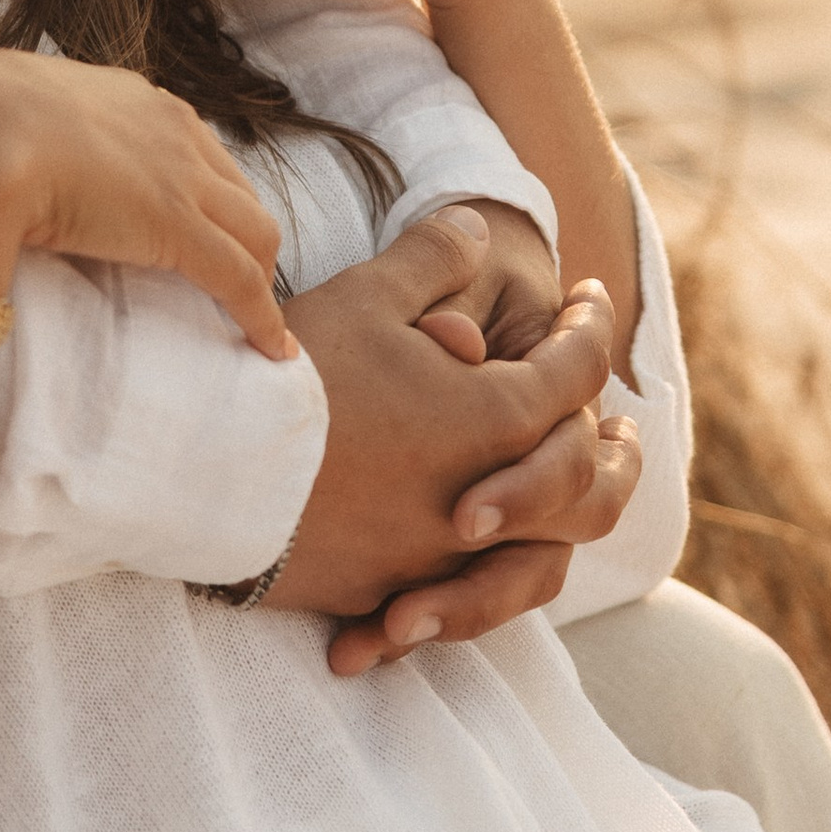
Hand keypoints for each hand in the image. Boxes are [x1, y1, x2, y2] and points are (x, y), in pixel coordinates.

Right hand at [0, 48, 296, 360]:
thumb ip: (13, 128)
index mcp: (125, 96)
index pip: (186, 142)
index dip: (199, 187)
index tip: (196, 220)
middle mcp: (167, 126)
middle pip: (233, 185)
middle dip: (240, 230)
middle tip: (234, 275)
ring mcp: (179, 176)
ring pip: (251, 231)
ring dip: (257, 273)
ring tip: (258, 317)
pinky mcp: (179, 228)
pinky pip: (241, 279)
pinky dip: (263, 315)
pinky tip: (271, 347)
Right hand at [265, 212, 638, 669]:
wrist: (213, 475)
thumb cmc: (296, 377)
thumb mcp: (367, 294)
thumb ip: (434, 255)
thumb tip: (476, 228)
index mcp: (498, 419)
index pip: (578, 369)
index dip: (591, 323)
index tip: (591, 295)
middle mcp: (491, 501)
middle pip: (594, 485)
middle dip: (615, 450)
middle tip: (617, 422)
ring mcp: (444, 559)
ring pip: (546, 560)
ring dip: (568, 525)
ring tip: (565, 498)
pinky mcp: (394, 594)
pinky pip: (468, 604)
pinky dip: (487, 584)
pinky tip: (476, 563)